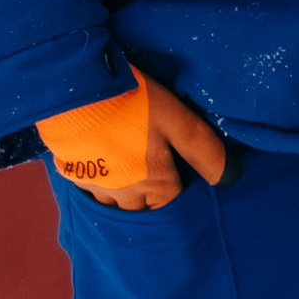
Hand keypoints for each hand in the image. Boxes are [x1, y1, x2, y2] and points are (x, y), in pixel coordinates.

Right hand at [38, 67, 228, 208]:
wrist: (73, 88)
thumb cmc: (130, 102)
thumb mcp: (175, 118)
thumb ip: (201, 148)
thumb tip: (229, 178)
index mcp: (153, 184)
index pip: (172, 205)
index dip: (178, 193)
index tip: (179, 178)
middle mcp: (123, 194)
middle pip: (141, 210)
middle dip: (150, 201)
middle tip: (154, 178)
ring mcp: (93, 185)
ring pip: (112, 203)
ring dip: (122, 195)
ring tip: (127, 173)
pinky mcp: (69, 172)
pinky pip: (88, 187)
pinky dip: (96, 180)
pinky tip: (98, 162)